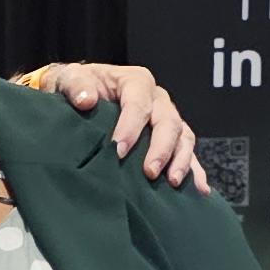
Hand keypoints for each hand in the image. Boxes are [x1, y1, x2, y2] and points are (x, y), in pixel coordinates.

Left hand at [20, 61, 205, 187]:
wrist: (80, 96)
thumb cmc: (78, 88)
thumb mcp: (70, 79)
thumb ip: (76, 86)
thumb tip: (86, 100)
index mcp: (136, 81)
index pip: (138, 103)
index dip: (130, 126)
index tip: (117, 151)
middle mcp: (157, 99)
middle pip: (168, 121)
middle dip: (161, 148)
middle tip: (149, 172)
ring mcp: (167, 119)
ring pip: (183, 137)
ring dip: (181, 160)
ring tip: (173, 182)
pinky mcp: (170, 139)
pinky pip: (187, 153)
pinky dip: (195, 171)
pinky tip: (199, 190)